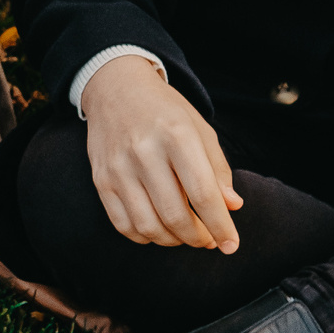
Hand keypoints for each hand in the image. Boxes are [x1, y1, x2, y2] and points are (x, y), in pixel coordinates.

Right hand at [83, 56, 242, 250]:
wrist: (116, 88)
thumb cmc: (165, 111)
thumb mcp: (200, 130)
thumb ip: (218, 169)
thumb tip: (232, 207)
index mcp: (177, 135)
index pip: (203, 194)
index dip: (220, 226)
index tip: (231, 244)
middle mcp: (145, 151)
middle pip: (175, 215)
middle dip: (198, 238)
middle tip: (208, 239)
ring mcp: (119, 167)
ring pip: (148, 226)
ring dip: (173, 241)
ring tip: (184, 234)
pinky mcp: (101, 179)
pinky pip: (123, 224)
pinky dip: (145, 237)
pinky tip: (158, 230)